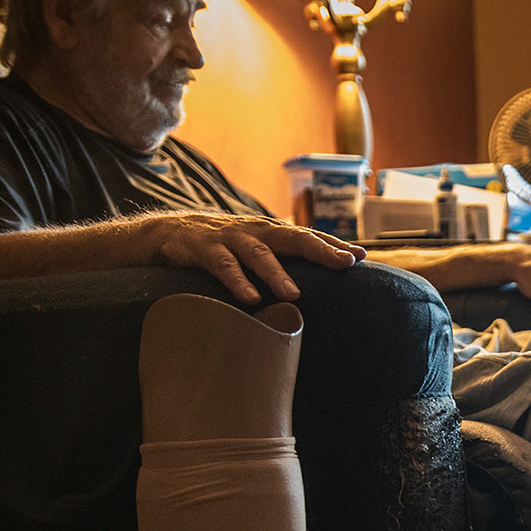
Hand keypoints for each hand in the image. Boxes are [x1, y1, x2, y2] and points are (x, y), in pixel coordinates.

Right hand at [152, 213, 365, 303]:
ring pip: (259, 254)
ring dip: (277, 274)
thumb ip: (282, 262)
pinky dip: (236, 281)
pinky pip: (222, 265)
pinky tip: (250, 299)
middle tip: (345, 264)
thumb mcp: (254, 250)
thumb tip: (318, 285)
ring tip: (294, 294)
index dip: (334, 245)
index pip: (309, 237)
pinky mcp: (203, 247)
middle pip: (293, 238)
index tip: (362, 256)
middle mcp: (256, 231)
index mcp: (271, 233)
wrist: (167, 233)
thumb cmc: (222, 247)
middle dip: (321, 250)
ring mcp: (230, 238)